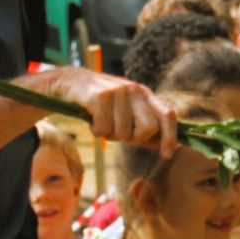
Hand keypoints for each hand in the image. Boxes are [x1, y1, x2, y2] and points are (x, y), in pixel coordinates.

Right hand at [29, 66, 176, 150]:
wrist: (69, 82)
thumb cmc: (100, 103)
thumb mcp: (125, 112)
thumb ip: (142, 127)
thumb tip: (163, 146)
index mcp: (145, 94)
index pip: (167, 115)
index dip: (170, 137)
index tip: (166, 155)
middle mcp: (135, 90)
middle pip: (148, 128)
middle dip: (133, 138)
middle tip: (117, 133)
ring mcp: (119, 91)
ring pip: (123, 132)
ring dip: (109, 134)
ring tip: (101, 122)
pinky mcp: (101, 95)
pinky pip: (104, 128)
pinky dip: (96, 130)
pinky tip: (91, 118)